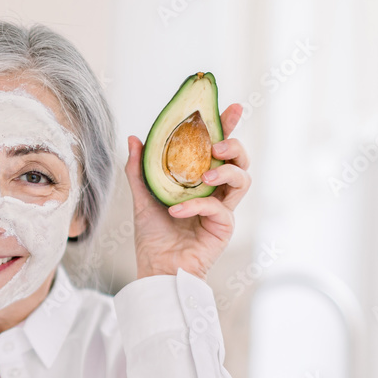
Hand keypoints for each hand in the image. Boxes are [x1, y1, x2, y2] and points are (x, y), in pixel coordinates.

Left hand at [123, 103, 250, 280]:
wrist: (155, 269)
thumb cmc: (153, 236)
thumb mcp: (142, 197)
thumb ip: (139, 169)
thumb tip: (134, 138)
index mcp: (201, 180)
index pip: (218, 149)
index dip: (227, 127)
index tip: (231, 108)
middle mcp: (216, 192)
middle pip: (241, 160)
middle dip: (234, 146)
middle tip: (217, 145)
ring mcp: (223, 210)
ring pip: (243, 180)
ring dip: (225, 172)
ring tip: (203, 176)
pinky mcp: (224, 228)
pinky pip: (219, 210)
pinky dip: (197, 206)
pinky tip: (176, 210)